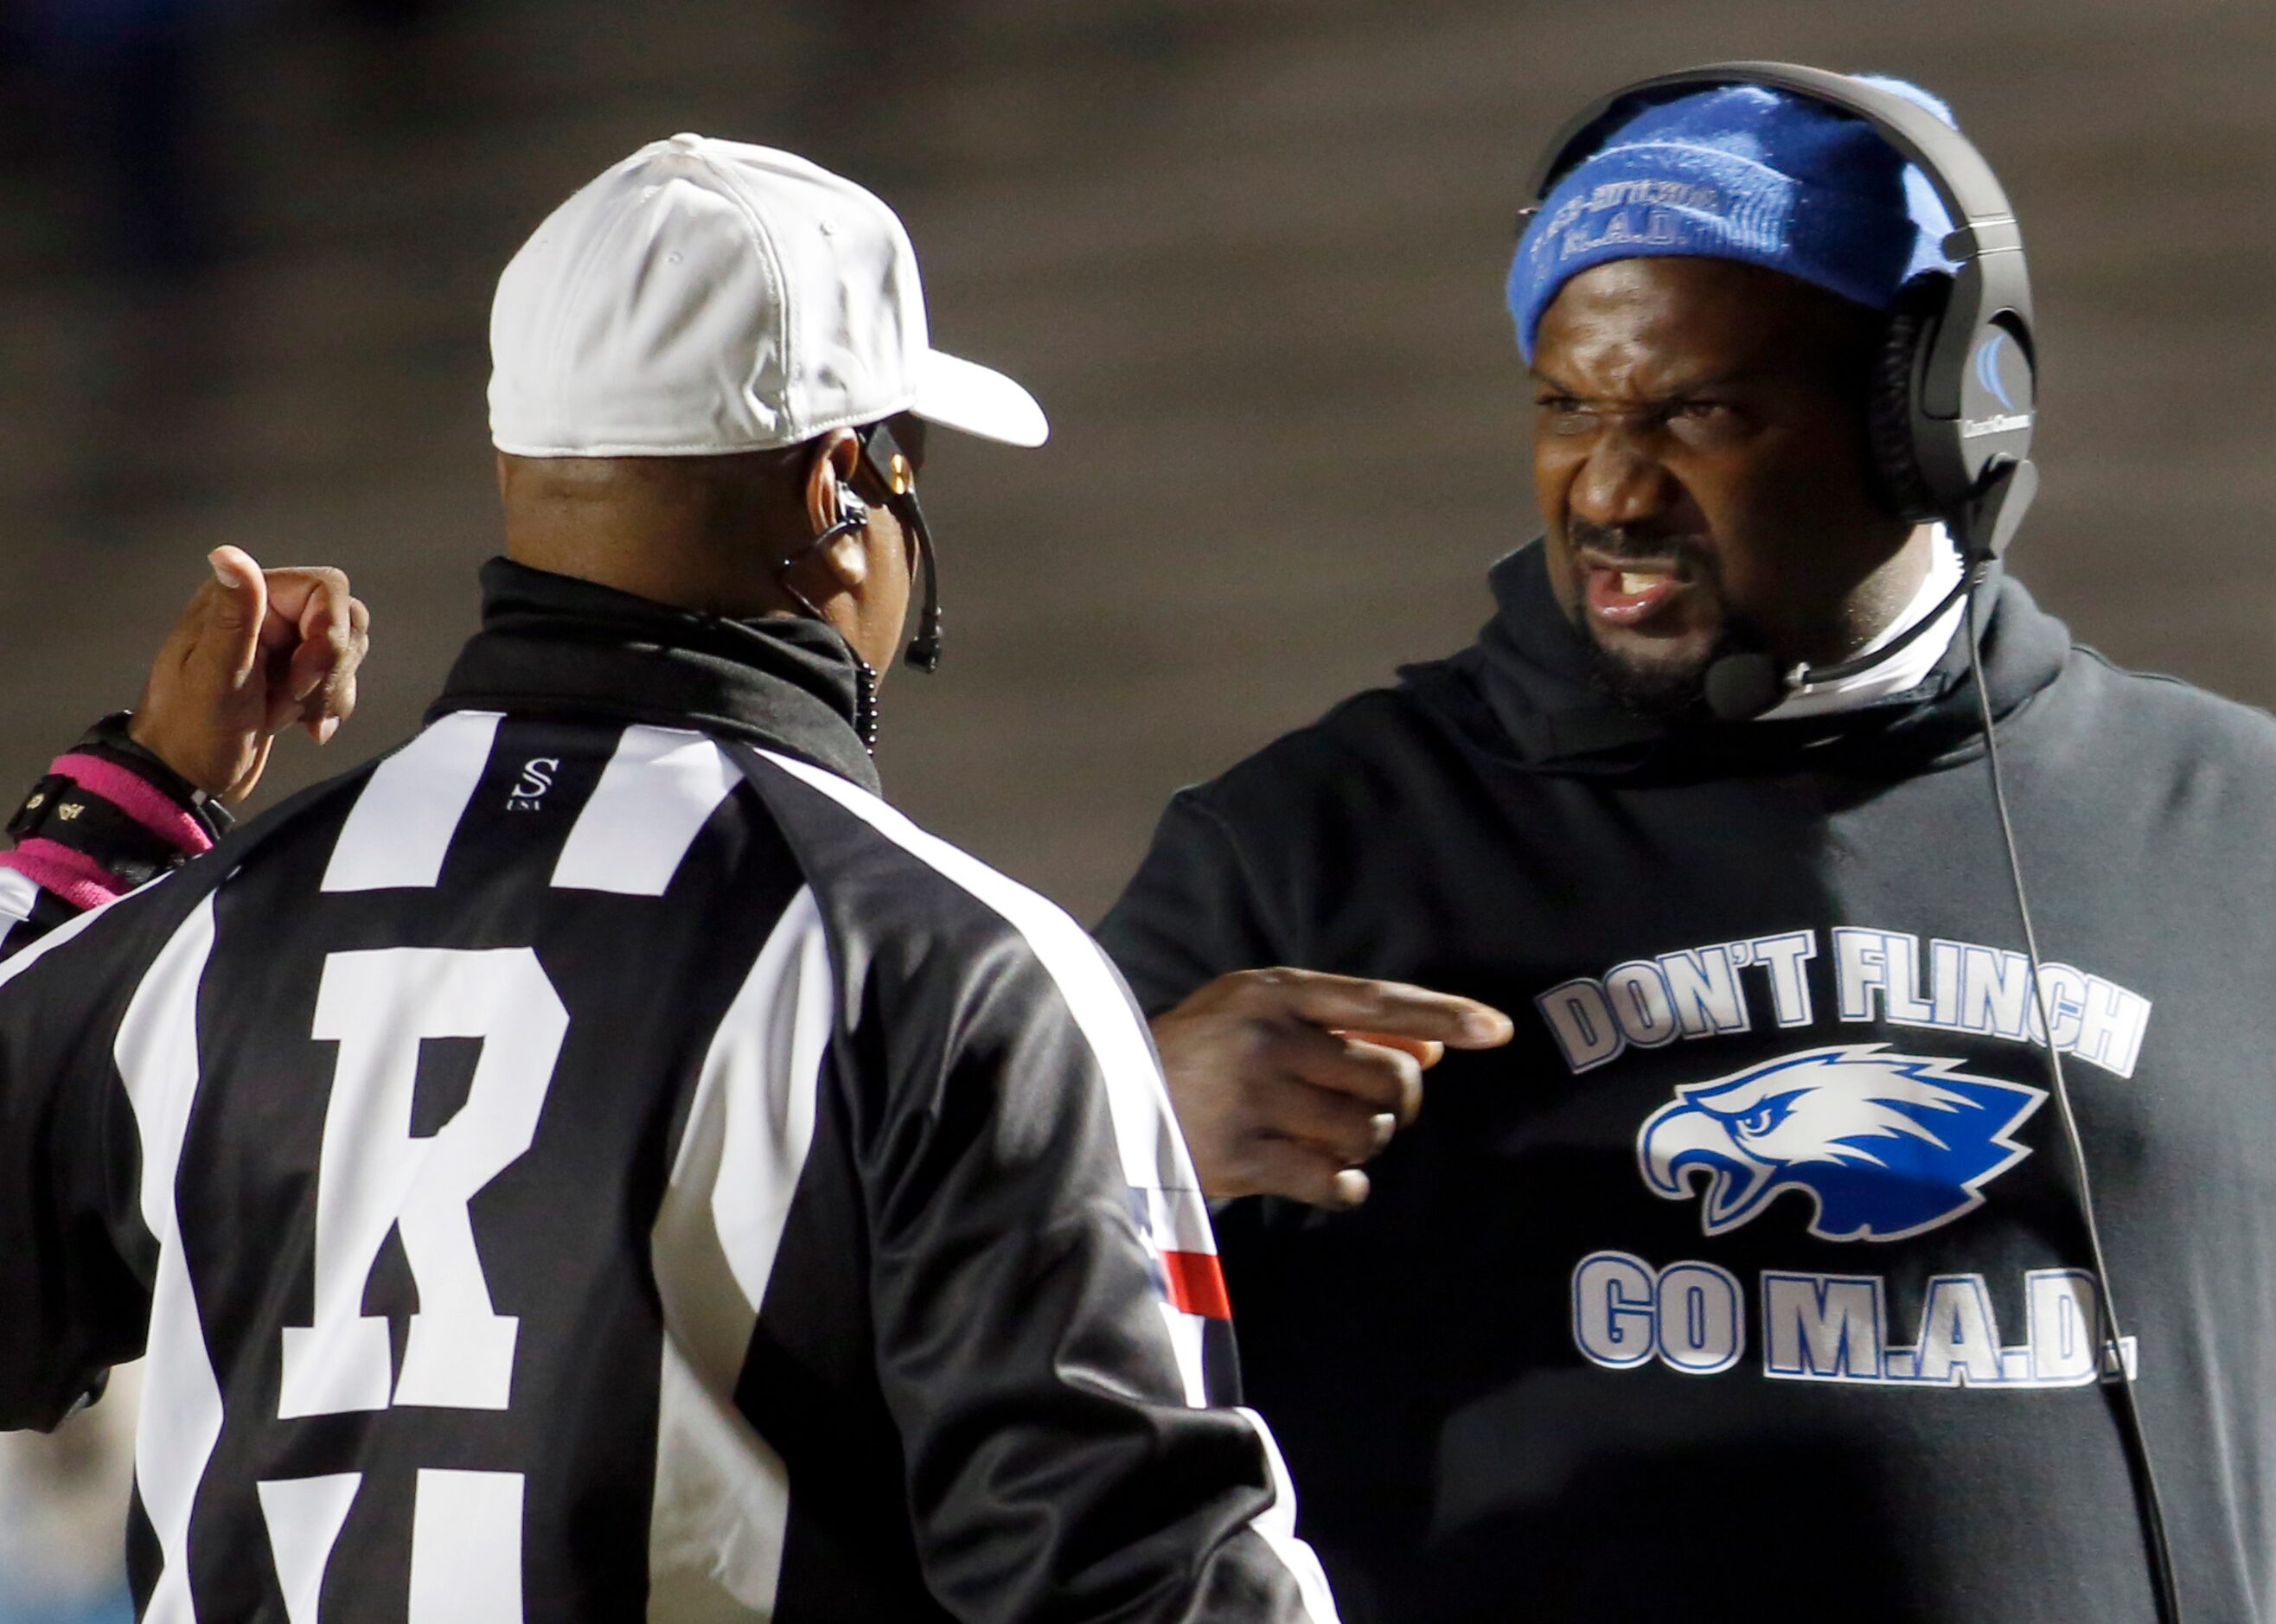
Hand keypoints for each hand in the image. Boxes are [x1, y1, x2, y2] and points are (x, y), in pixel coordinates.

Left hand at [129, 546, 371, 804]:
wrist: (187, 779)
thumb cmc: (191, 729)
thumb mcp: (213, 675)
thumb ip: (233, 615)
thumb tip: (226, 554)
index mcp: (244, 600)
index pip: (325, 589)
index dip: (329, 632)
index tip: (302, 677)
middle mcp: (267, 612)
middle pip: (345, 617)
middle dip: (333, 666)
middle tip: (298, 699)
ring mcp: (285, 646)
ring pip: (348, 648)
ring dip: (332, 690)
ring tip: (292, 716)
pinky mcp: (296, 676)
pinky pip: (341, 677)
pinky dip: (332, 706)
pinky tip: (303, 728)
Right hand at [1149, 968, 1512, 1207]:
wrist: (1106, 1098)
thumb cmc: (1199, 1053)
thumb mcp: (1256, 1013)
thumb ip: (1337, 1024)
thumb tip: (1433, 1049)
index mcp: (1273, 990)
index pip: (1378, 1000)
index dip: (1446, 1013)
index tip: (1500, 1031)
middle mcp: (1267, 1038)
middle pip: (1391, 1077)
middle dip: (1397, 1102)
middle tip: (1374, 1110)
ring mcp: (1254, 1098)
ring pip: (1368, 1132)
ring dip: (1365, 1144)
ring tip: (1327, 1139)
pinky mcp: (1243, 1158)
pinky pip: (1336, 1182)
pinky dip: (1345, 1186)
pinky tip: (1325, 1177)